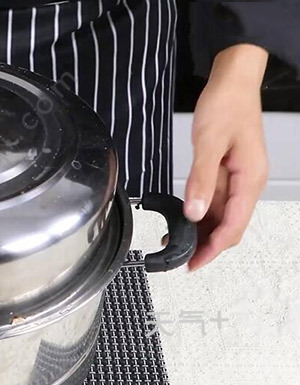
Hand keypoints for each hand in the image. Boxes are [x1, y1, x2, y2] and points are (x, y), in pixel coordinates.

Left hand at [184, 44, 268, 270]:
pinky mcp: (227, 172)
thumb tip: (194, 211)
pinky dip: (200, 212)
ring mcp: (238, 178)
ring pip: (222, 215)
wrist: (232, 82)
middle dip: (207, 245)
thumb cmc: (226, 106)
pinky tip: (182, 218)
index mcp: (249, 179)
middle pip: (230, 225)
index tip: (195, 262)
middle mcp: (247, 183)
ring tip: (176, 241)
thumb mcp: (208, 143)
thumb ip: (200, 179)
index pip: (234, 224)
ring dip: (202, 231)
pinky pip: (215, 200)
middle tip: (181, 259)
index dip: (214, 247)